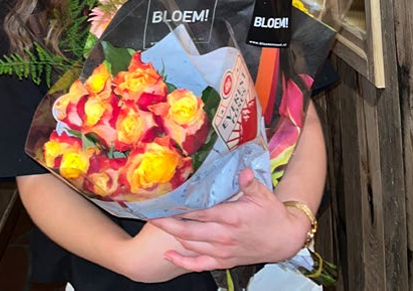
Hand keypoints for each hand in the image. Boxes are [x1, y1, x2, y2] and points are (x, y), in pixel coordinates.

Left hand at [150, 168, 310, 271]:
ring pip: (190, 245)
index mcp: (231, 217)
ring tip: (156, 225)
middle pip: (188, 231)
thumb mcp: (263, 194)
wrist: (285, 240)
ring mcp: (222, 251)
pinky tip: (169, 254)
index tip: (163, 199)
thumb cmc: (273, 214)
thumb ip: (249, 183)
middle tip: (149, 213)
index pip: (198, 212)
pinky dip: (182, 261)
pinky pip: (199, 264)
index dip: (179, 207)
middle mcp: (223, 236)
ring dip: (172, 236)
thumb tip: (242, 171)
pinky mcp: (224, 261)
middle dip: (166, 222)